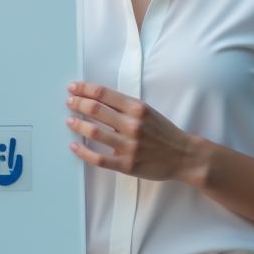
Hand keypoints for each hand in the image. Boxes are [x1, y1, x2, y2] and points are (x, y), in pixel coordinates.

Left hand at [65, 81, 201, 183]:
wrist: (183, 155)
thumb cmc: (163, 132)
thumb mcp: (147, 111)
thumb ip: (125, 106)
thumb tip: (97, 98)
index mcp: (136, 108)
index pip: (103, 94)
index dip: (84, 89)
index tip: (73, 88)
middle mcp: (132, 125)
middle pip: (96, 110)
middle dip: (78, 104)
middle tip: (69, 102)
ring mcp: (129, 146)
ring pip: (95, 132)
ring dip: (78, 124)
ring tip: (70, 120)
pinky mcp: (127, 164)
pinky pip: (99, 158)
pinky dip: (83, 152)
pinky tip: (74, 146)